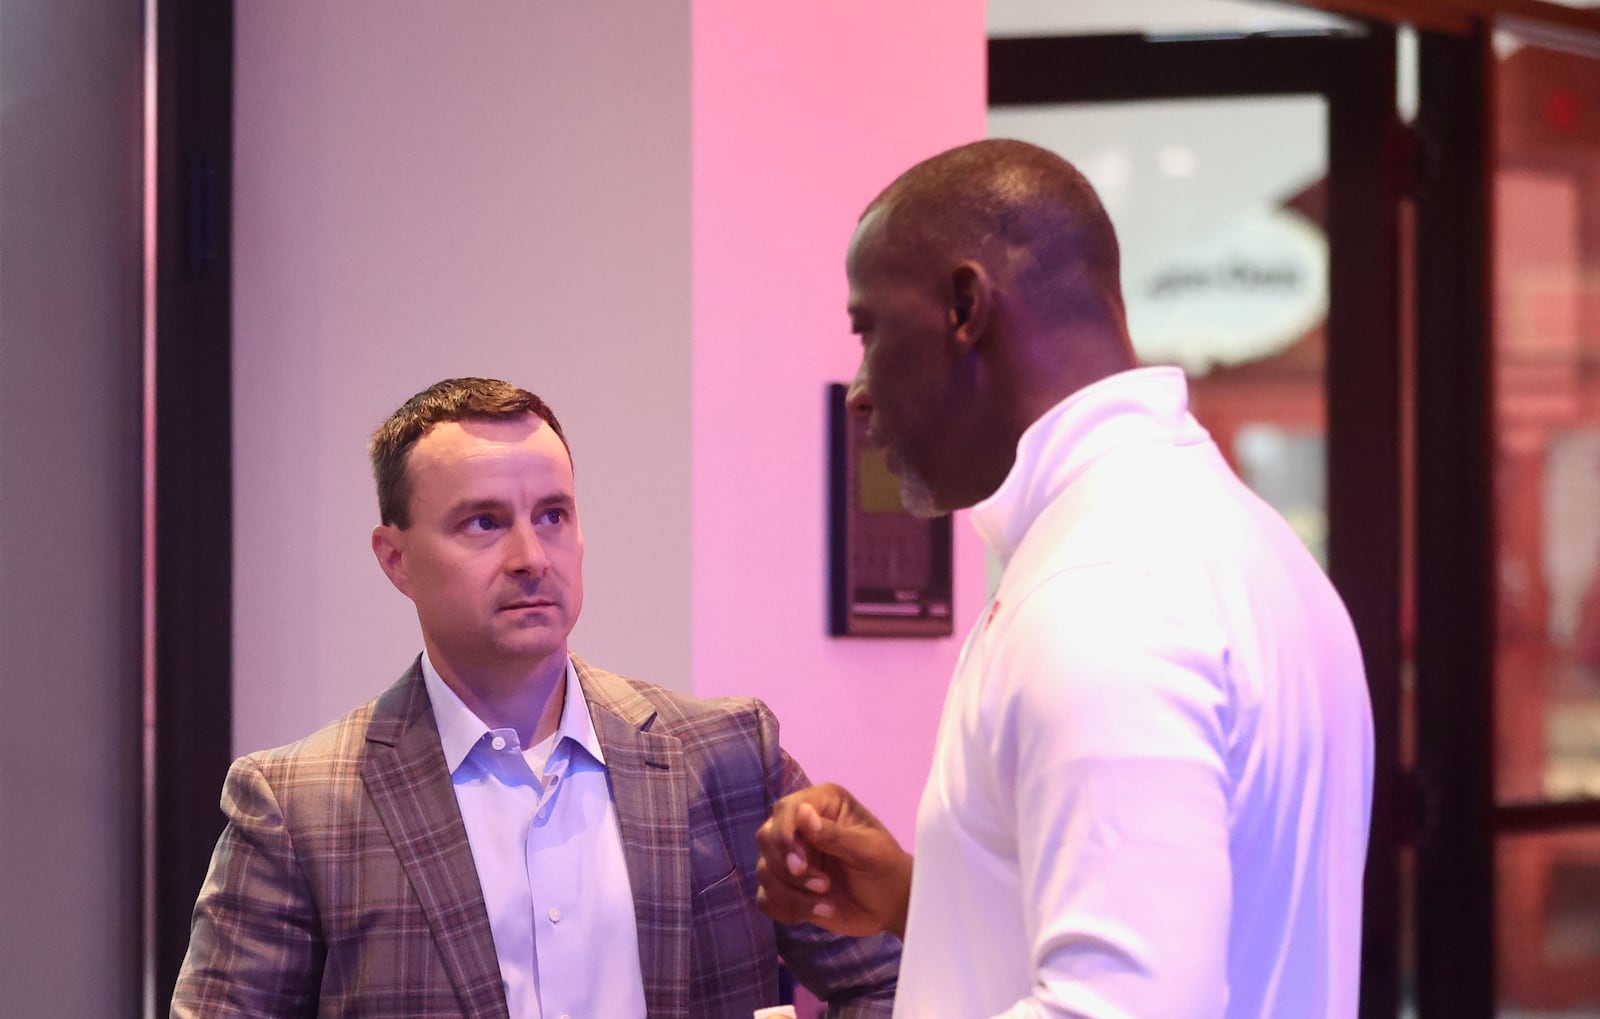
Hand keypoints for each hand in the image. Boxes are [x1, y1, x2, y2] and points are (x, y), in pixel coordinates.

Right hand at [755, 783, 912, 938]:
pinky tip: (818, 911)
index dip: (784, 835)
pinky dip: (787, 909)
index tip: (798, 865)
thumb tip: (801, 813)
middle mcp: (799, 826)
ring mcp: (788, 858)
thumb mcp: (868, 850)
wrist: (889, 905)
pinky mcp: (785, 887)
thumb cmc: (885, 868)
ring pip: (764, 871)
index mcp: (821, 804)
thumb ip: (835, 835)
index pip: (785, 809)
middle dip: (787, 868)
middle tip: (822, 885)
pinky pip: (766, 898)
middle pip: (766, 838)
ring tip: (827, 903)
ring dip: (792, 894)